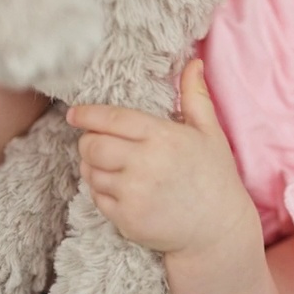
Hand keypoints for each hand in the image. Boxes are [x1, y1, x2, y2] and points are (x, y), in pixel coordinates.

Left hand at [69, 60, 254, 254]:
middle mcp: (146, 163)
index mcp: (164, 137)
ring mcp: (134, 193)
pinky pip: (97, 198)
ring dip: (94, 167)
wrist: (217, 231)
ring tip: (115, 168)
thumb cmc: (215, 177)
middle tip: (100, 144)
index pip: (112, 119)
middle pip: (92, 145)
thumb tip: (194, 62)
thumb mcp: (210, 133)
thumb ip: (195, 96)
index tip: (75, 114)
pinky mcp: (126, 219)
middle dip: (90, 142)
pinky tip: (122, 190)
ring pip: (90, 172)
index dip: (88, 115)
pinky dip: (102, 192)